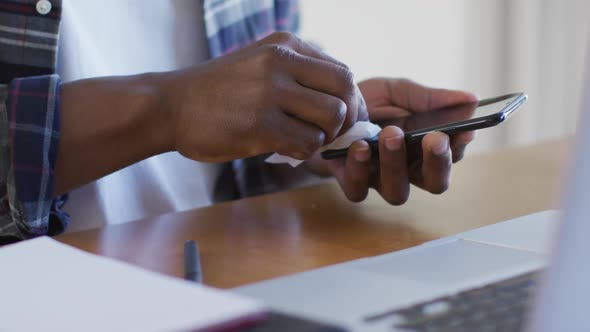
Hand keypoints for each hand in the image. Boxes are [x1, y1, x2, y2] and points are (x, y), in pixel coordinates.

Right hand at [160, 32, 365, 161]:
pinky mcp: (259, 125)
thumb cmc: (216, 91)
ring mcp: (270, 93)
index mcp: (284, 46)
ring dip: (322, 138)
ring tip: (301, 140)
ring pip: (331, 119)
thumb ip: (296, 74)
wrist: (169, 106)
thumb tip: (339, 103)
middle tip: (330, 135)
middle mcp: (281, 62)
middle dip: (346, 119)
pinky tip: (286, 149)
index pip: (342, 72)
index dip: (351, 101)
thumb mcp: (258, 64)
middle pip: (345, 91)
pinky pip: (306, 143)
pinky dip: (304, 152)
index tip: (344, 120)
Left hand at [307, 78, 477, 204]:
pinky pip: (359, 188)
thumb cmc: (367, 104)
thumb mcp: (397, 92)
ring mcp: (379, 180)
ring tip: (390, 134)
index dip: (459, 147)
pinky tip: (360, 146)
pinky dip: (360, 169)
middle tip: (435, 139)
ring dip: (396, 163)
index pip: (452, 155)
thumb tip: (472, 99)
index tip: (464, 130)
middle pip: (434, 182)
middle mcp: (407, 169)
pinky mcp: (351, 183)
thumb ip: (430, 98)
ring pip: (397, 190)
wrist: (323, 108)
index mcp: (424, 148)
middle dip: (437, 163)